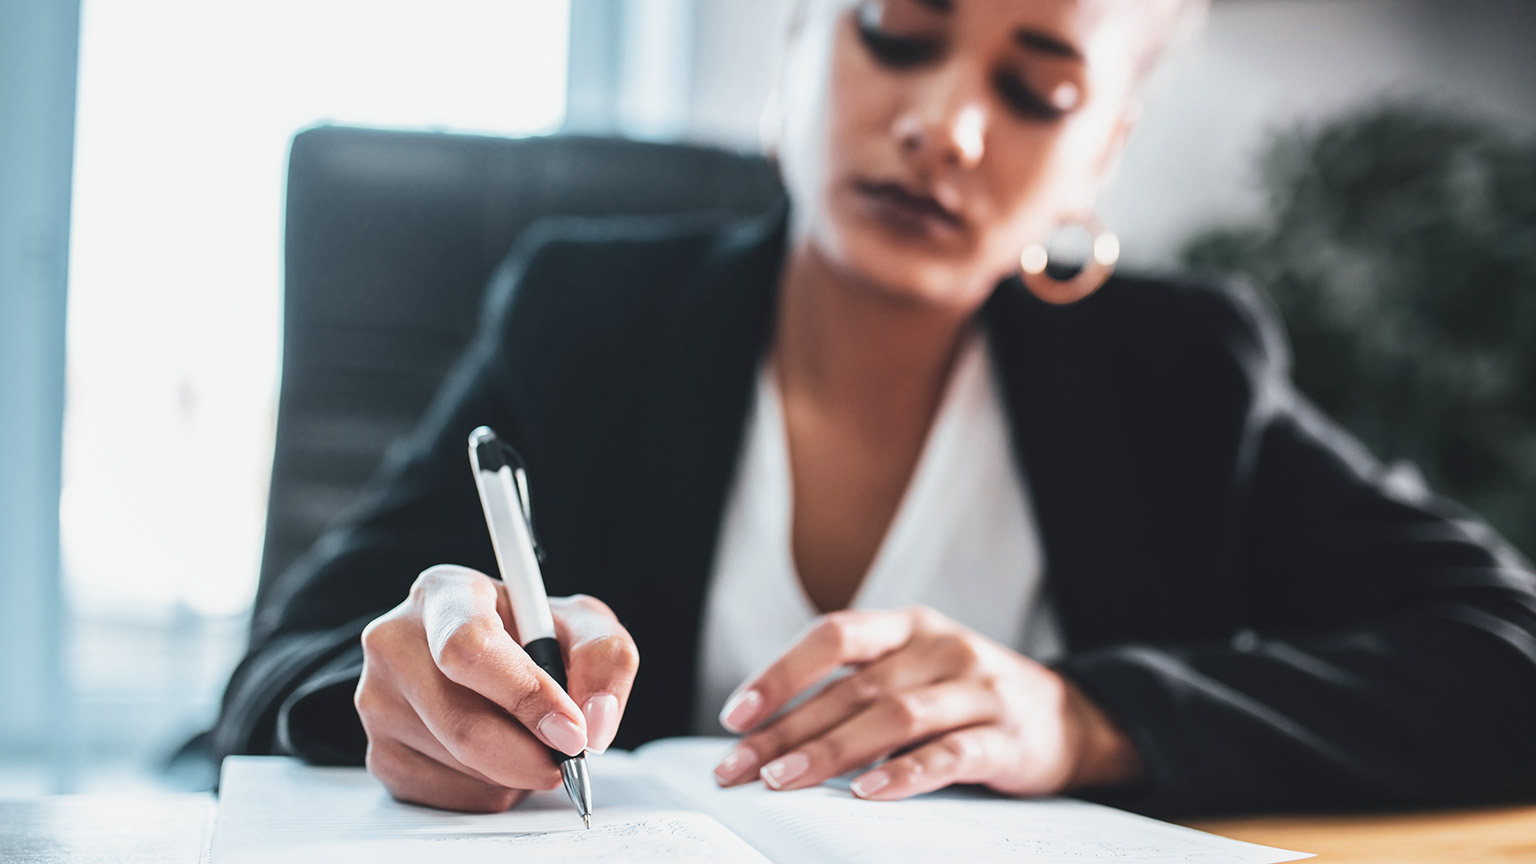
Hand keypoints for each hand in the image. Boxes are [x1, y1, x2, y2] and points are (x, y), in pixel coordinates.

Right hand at [354, 564, 638, 811]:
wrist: (486, 660)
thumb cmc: (531, 636)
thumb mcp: (582, 624)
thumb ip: (604, 659)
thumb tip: (593, 723)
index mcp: (445, 594)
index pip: (469, 648)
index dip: (526, 696)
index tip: (572, 730)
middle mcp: (395, 642)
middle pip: (462, 723)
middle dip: (530, 754)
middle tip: (568, 757)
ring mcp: (378, 702)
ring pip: (460, 766)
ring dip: (515, 773)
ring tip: (528, 739)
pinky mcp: (380, 754)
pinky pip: (447, 796)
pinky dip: (491, 792)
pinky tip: (500, 757)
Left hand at [710, 606, 1142, 800]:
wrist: (1069, 717)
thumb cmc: (968, 695)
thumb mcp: (915, 671)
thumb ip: (856, 689)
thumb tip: (770, 731)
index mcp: (908, 627)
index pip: (835, 636)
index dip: (781, 672)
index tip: (737, 715)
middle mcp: (940, 648)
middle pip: (852, 688)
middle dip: (787, 729)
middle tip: (740, 766)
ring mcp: (977, 689)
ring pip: (893, 717)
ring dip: (831, 751)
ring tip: (785, 779)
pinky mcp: (1006, 736)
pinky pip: (949, 754)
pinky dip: (904, 773)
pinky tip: (867, 793)